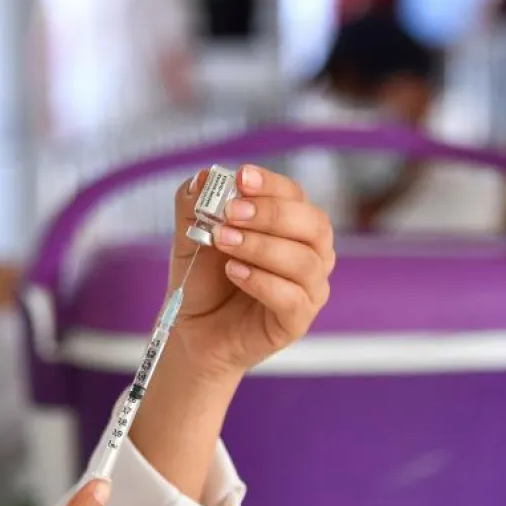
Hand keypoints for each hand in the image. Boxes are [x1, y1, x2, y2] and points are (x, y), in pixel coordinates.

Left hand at [167, 165, 334, 380]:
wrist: (192, 329)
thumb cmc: (202, 279)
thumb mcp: (191, 235)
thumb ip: (195, 205)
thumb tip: (204, 176)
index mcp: (291, 225)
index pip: (294, 195)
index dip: (270, 184)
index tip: (241, 177)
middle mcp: (310, 253)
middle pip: (314, 224)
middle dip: (271, 214)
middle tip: (231, 212)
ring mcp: (309, 289)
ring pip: (305, 261)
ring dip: (261, 246)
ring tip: (223, 242)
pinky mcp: (297, 321)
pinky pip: (294, 298)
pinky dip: (263, 281)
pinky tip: (235, 272)